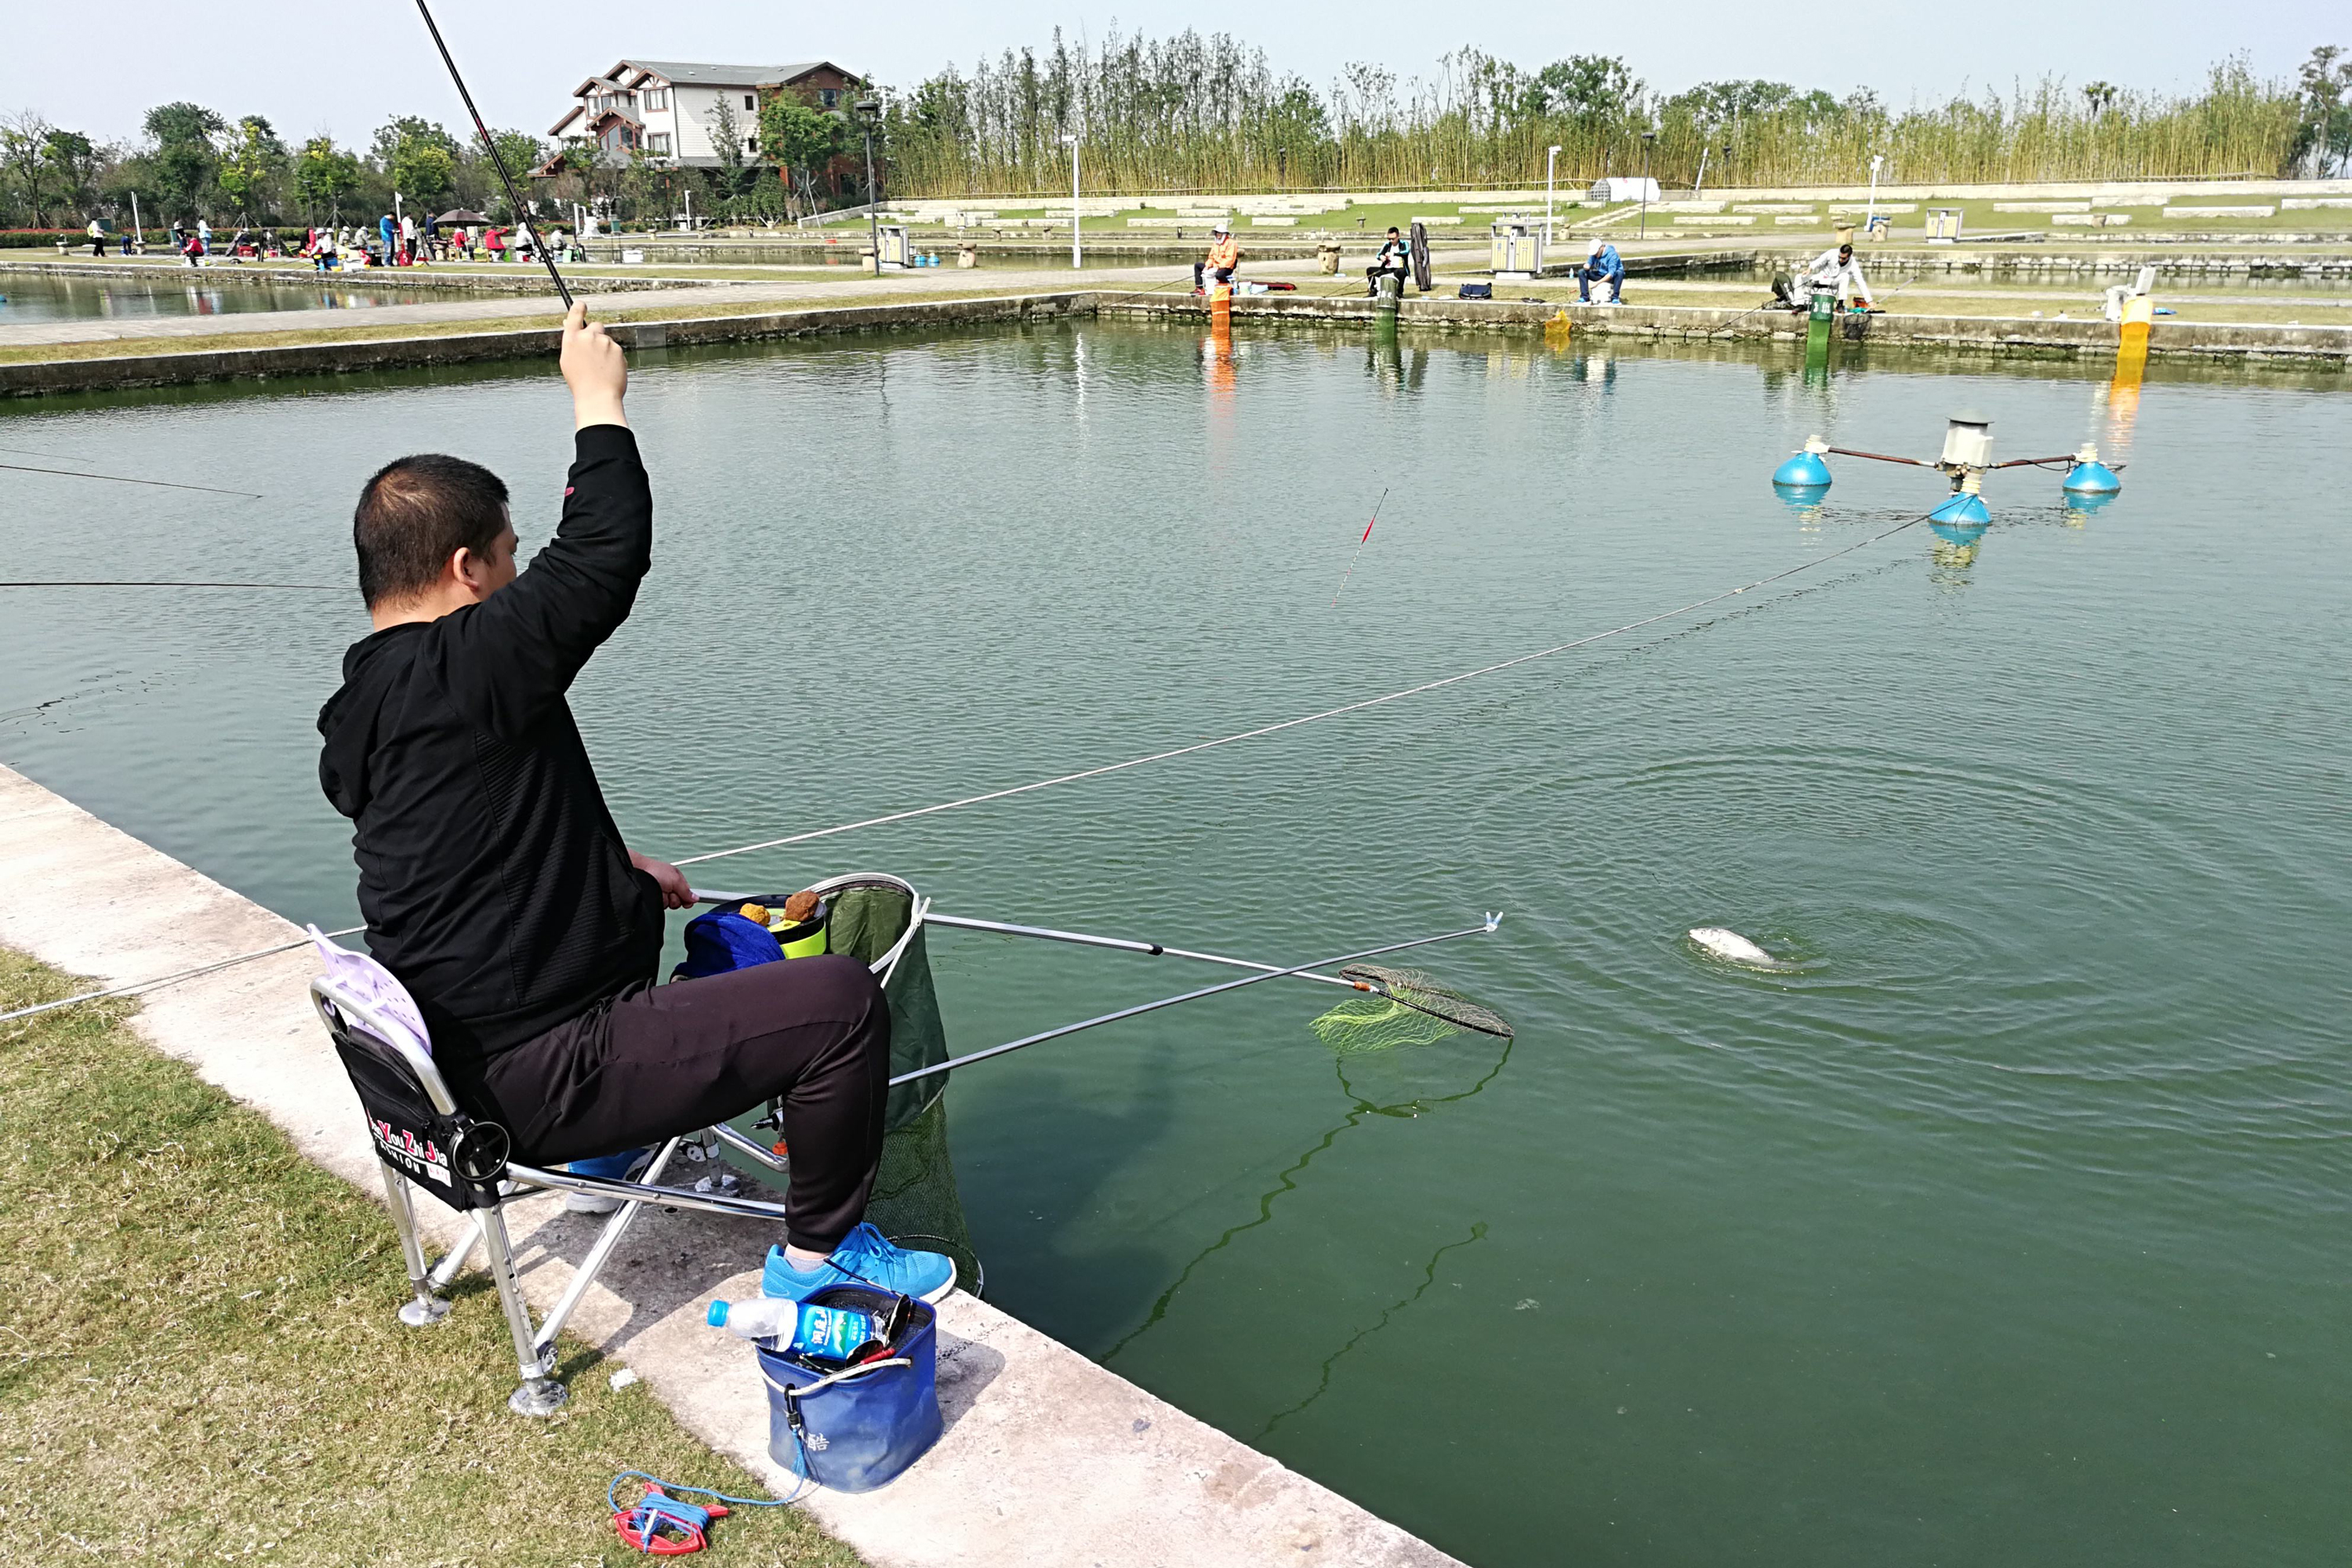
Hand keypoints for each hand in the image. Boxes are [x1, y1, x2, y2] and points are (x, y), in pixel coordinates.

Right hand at [560, 301, 627, 429]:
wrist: (597, 396)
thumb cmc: (580, 382)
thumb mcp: (569, 359)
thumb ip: (572, 341)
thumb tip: (570, 324)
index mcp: (571, 339)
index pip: (575, 313)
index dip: (579, 307)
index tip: (582, 305)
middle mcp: (587, 337)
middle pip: (596, 326)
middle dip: (596, 335)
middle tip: (595, 352)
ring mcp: (604, 342)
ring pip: (607, 340)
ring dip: (605, 349)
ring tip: (600, 368)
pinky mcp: (617, 349)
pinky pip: (616, 350)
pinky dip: (614, 358)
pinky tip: (609, 370)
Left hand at [629, 850, 693, 909]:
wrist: (636, 872)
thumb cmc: (653, 869)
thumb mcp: (676, 878)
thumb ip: (687, 890)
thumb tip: (695, 897)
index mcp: (676, 880)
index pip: (687, 894)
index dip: (687, 899)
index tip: (687, 903)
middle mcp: (668, 887)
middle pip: (678, 901)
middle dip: (674, 899)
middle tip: (669, 892)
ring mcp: (659, 894)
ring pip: (668, 905)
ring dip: (664, 900)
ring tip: (658, 890)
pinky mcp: (652, 899)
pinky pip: (658, 906)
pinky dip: (656, 901)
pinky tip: (653, 894)